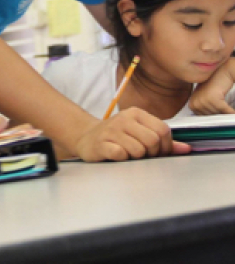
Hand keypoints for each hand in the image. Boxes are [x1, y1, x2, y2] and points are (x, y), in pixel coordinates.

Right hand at [74, 107, 190, 161]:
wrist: (86, 137)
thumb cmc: (117, 137)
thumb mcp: (139, 133)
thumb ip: (162, 141)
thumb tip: (186, 149)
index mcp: (136, 113)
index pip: (163, 129)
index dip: (166, 146)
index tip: (158, 153)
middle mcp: (124, 119)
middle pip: (153, 140)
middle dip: (152, 153)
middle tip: (144, 156)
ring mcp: (111, 130)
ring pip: (139, 150)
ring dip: (136, 158)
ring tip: (129, 155)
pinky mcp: (101, 143)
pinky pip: (121, 154)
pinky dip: (123, 159)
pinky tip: (117, 156)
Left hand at [189, 64, 234, 114]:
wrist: (221, 72)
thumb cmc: (214, 85)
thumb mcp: (205, 97)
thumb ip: (205, 107)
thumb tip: (209, 118)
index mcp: (192, 104)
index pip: (204, 118)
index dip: (213, 117)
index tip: (219, 117)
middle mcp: (195, 103)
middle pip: (211, 117)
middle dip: (219, 115)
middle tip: (226, 115)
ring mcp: (203, 101)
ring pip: (218, 114)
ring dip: (225, 113)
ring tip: (230, 112)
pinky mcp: (213, 99)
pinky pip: (224, 110)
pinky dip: (231, 112)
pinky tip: (234, 113)